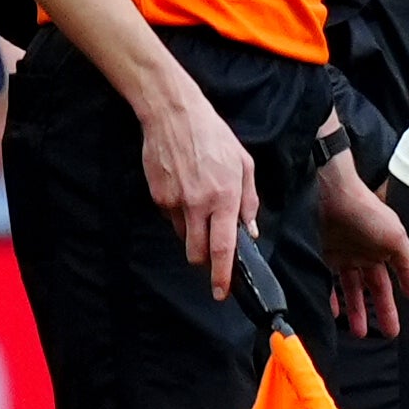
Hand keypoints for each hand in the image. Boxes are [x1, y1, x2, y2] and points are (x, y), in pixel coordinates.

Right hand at [139, 81, 256, 298]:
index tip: (221, 293)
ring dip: (193, 233)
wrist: (174, 115)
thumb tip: (251, 231)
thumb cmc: (214, 136)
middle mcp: (198, 204)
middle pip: (197, 253)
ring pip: (183, 237)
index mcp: (225, 197)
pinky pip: (171, 218)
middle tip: (213, 251)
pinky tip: (185, 189)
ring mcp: (174, 202)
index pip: (222, 248)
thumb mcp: (244, 164)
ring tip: (199, 204)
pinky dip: (179, 213)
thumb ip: (249, 201)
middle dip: (205, 260)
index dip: (221, 275)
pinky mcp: (158, 197)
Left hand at [316, 149, 408, 336]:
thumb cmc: (366, 211)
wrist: (330, 192)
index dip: (392, 306)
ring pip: (350, 290)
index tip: (395, 329)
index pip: (390, 284)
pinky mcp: (323, 254)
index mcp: (384, 250)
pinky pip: (327, 281)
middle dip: (377, 313)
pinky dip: (330, 297)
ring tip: (356, 333)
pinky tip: (331, 313)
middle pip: (372, 290)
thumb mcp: (395, 237)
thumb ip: (408, 264)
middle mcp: (364, 254)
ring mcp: (343, 254)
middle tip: (381, 336)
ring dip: (354, 310)